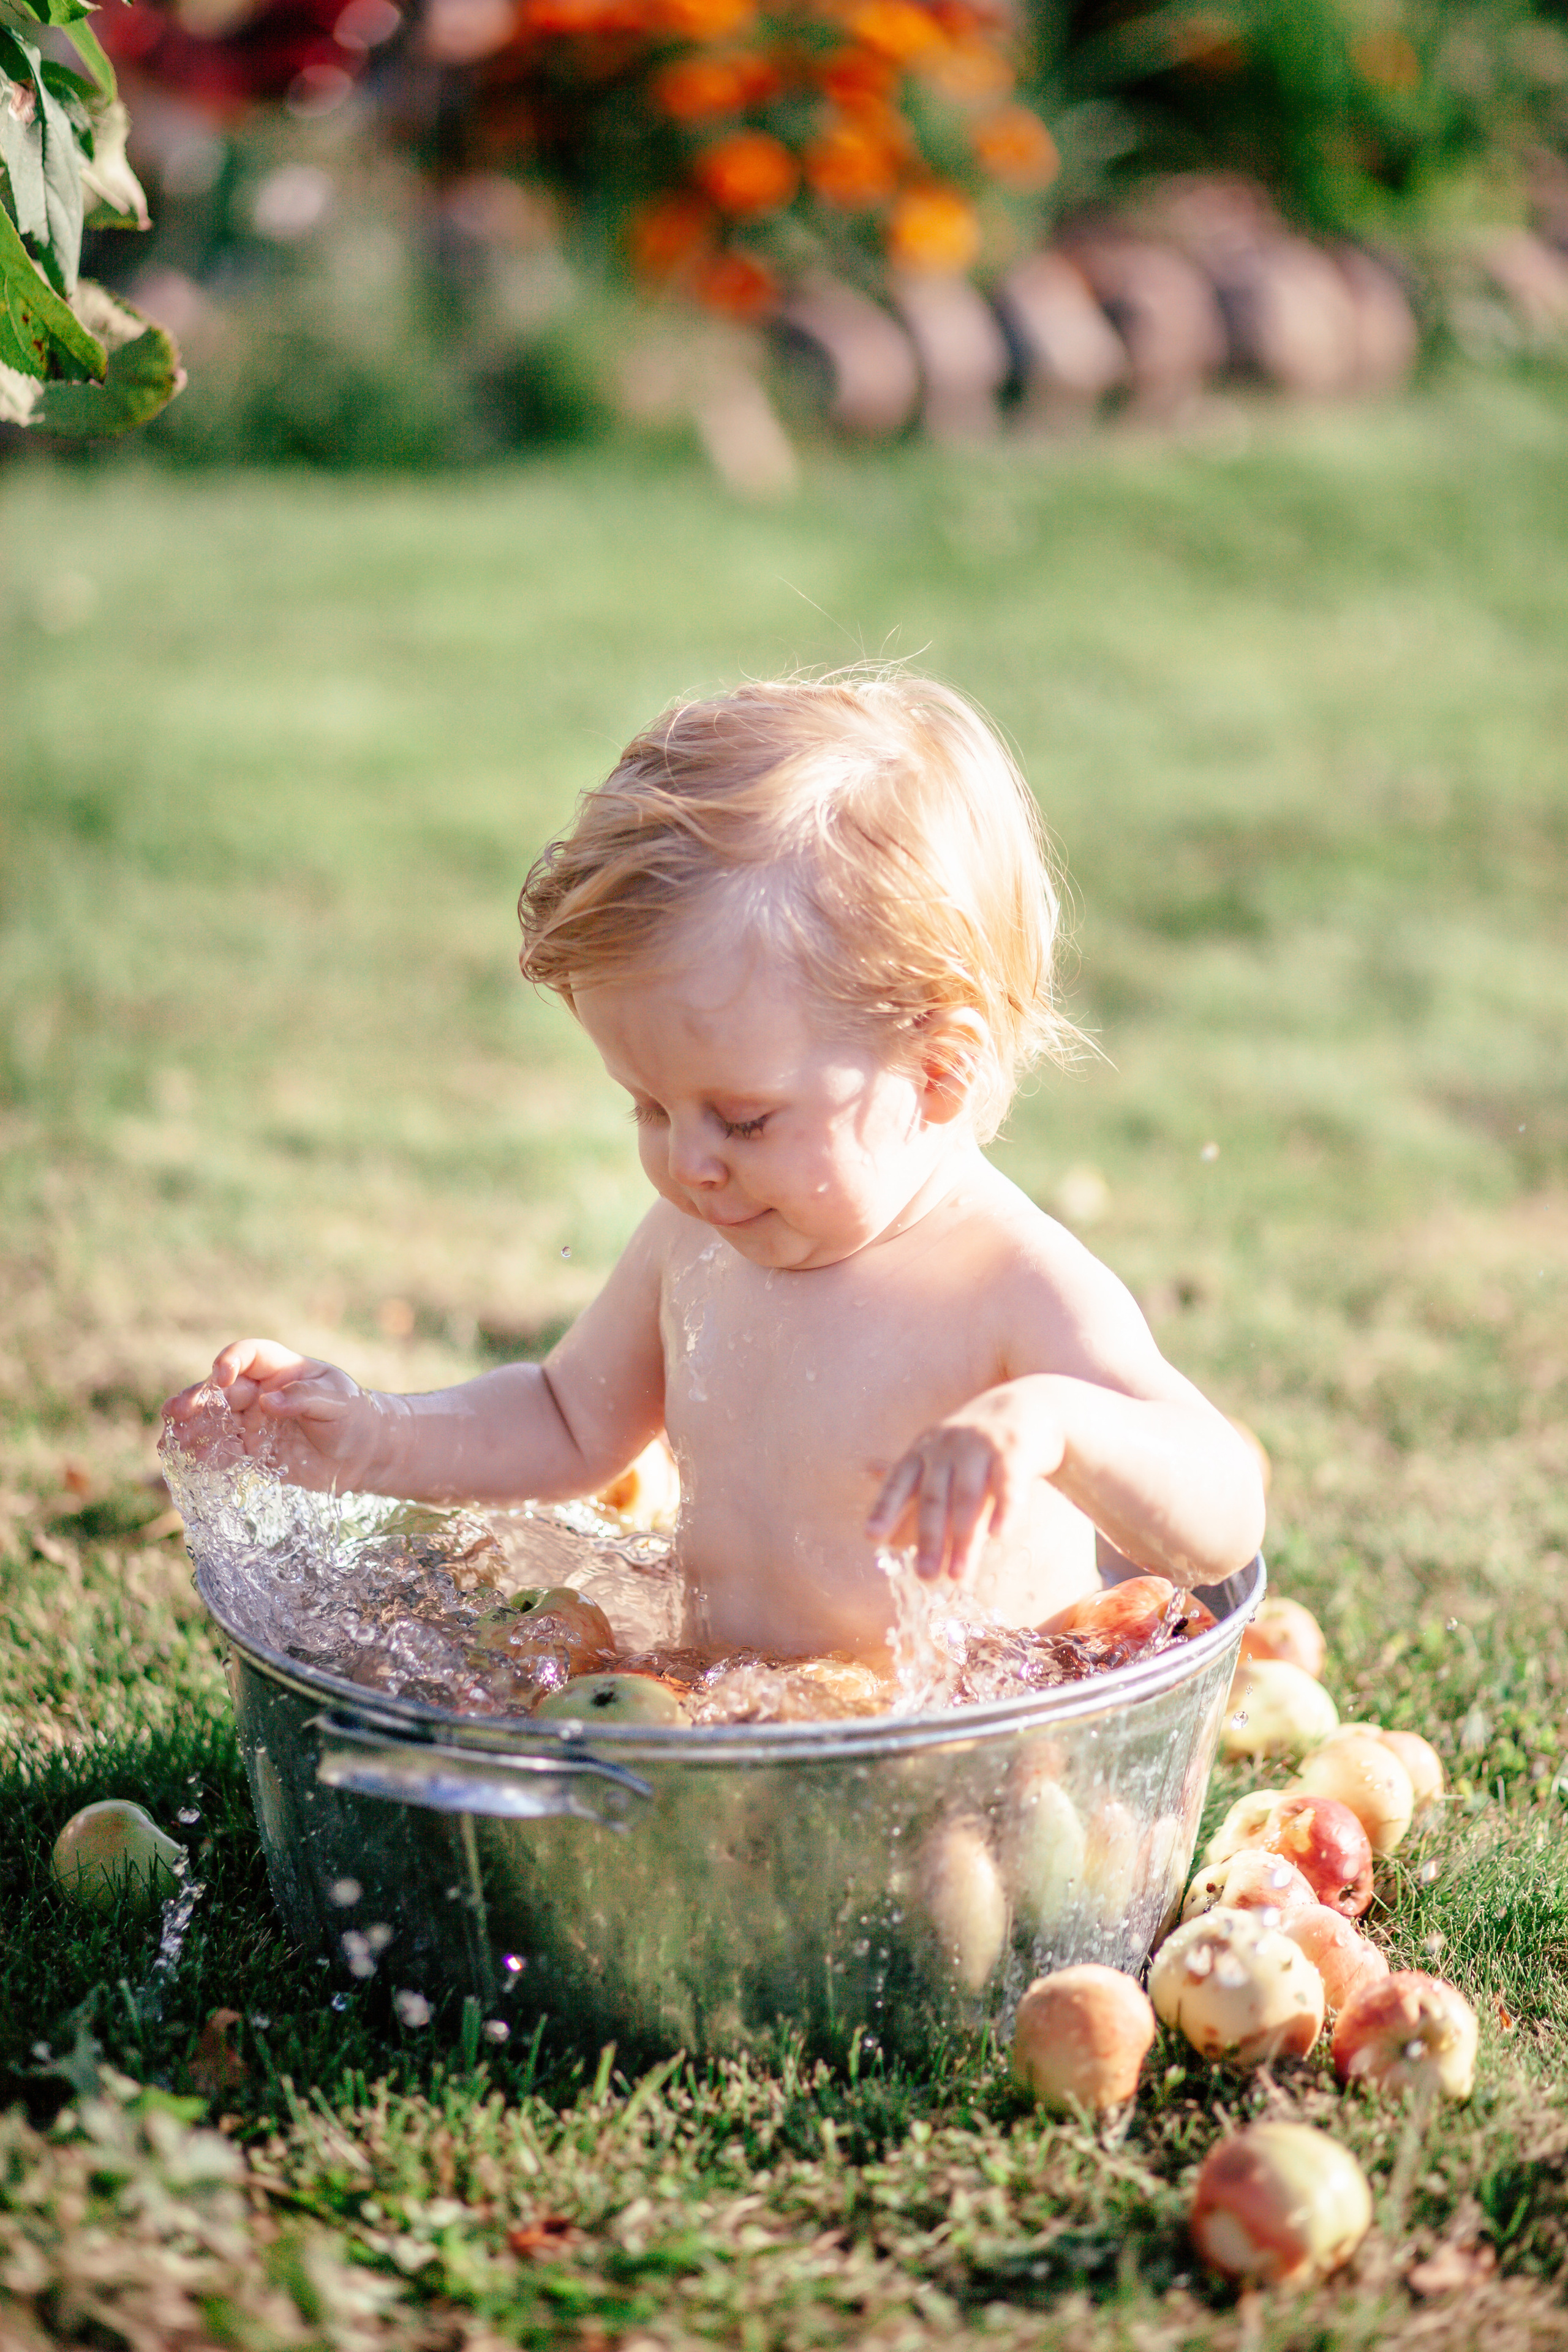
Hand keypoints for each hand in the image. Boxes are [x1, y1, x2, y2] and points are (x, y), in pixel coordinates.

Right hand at [162, 1339, 392, 1492]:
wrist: (362, 1455)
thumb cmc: (354, 1417)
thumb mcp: (338, 1402)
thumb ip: (304, 1398)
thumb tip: (268, 1401)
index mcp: (282, 1369)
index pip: (249, 1356)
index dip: (232, 1361)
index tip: (223, 1376)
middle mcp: (261, 1392)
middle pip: (222, 1391)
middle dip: (198, 1399)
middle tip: (176, 1412)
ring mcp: (253, 1422)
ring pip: (215, 1421)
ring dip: (192, 1429)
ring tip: (170, 1441)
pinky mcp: (252, 1451)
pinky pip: (224, 1451)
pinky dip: (207, 1456)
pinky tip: (190, 1463)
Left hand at [866, 1381, 1065, 1581]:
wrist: (1028, 1405)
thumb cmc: (974, 1445)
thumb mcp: (936, 1458)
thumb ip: (910, 1493)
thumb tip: (875, 1533)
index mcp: (922, 1452)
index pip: (898, 1483)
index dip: (885, 1509)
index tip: (871, 1537)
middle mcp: (945, 1447)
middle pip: (933, 1498)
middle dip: (928, 1539)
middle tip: (925, 1577)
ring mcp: (979, 1446)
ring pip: (967, 1497)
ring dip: (963, 1539)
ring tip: (959, 1577)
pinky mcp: (1014, 1451)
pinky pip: (1007, 1484)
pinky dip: (1003, 1510)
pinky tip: (999, 1536)